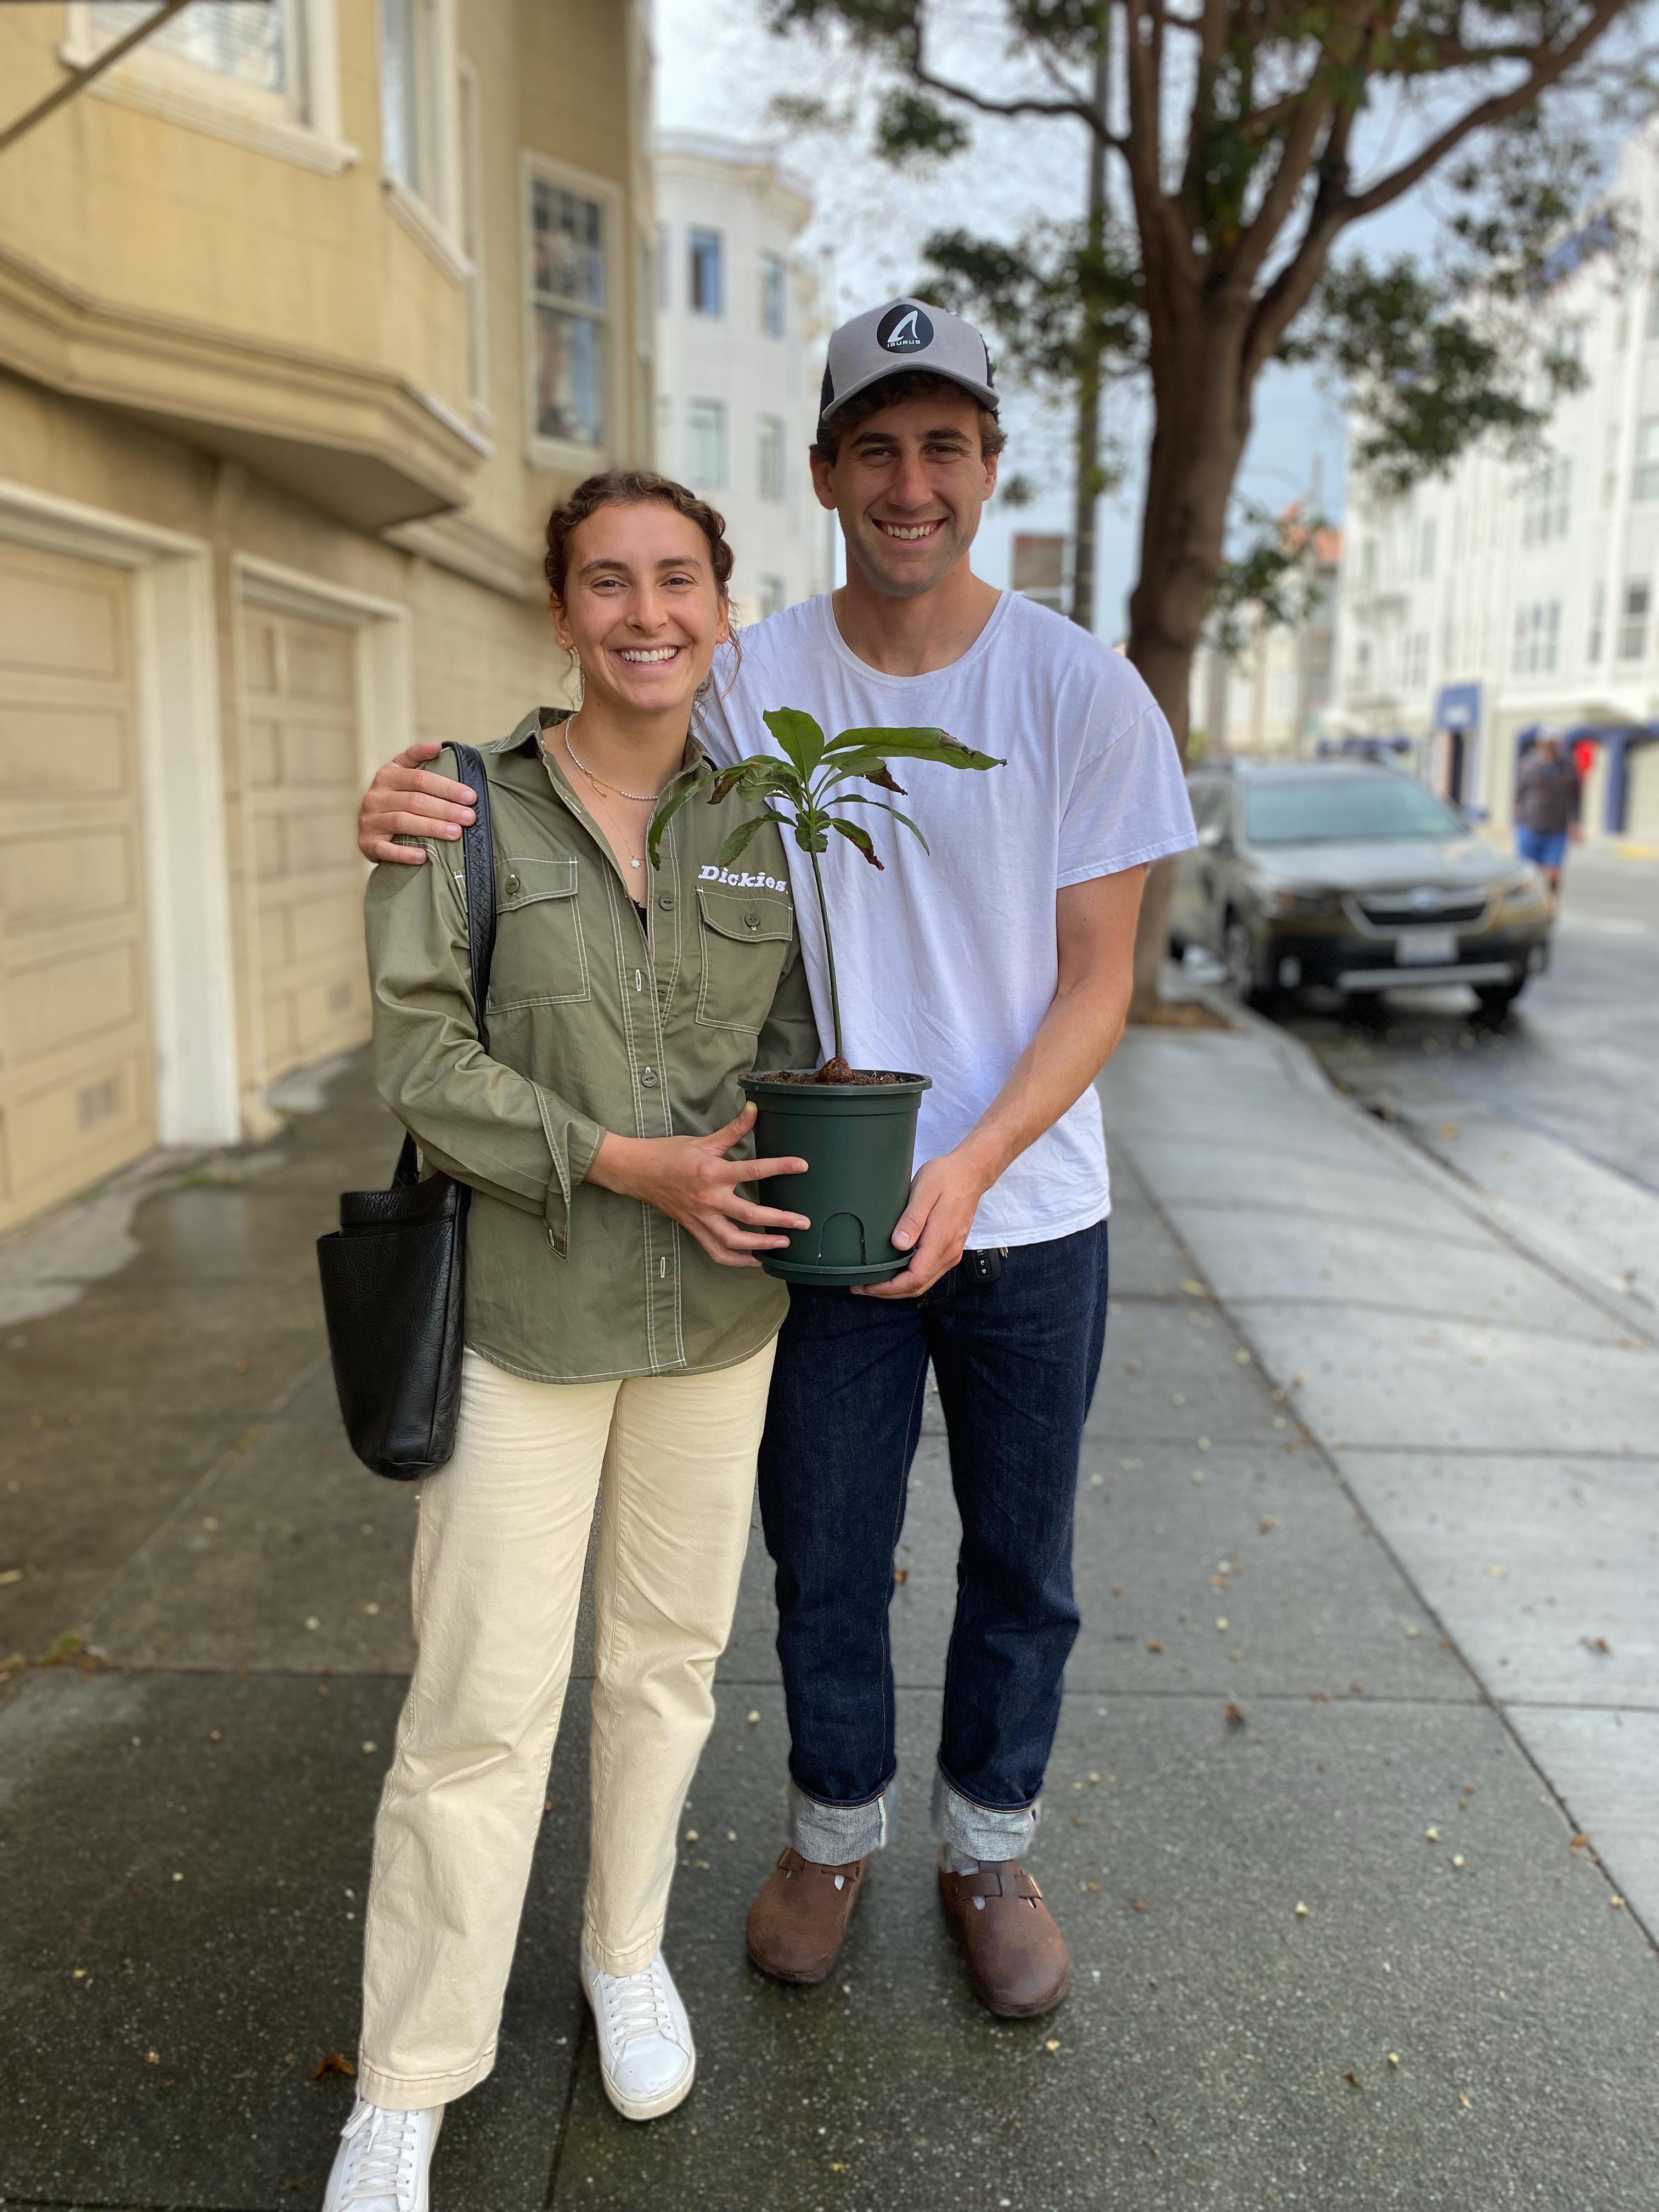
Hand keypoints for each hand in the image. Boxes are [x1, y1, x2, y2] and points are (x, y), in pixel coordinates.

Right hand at [359, 742, 477, 864]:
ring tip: (456, 833)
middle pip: (415, 800)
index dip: (447, 787)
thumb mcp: (402, 774)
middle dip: (446, 809)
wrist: (370, 829)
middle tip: (469, 817)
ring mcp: (369, 820)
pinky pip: (386, 850)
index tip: (470, 796)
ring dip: (432, 827)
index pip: (420, 778)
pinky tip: (424, 856)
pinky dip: (405, 853)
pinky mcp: (367, 843)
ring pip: (403, 821)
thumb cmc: (396, 799)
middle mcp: (375, 796)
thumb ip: (417, 759)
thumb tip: (438, 746)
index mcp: (387, 775)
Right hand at [586, 1106, 808, 1268]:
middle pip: (749, 1215)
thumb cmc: (670, 1153)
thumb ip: (733, 1129)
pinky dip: (736, 1260)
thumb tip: (755, 1108)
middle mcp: (709, 1199)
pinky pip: (716, 1252)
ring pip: (734, 1241)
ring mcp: (701, 1218)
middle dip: (779, 1220)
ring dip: (761, 1245)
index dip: (780, 1167)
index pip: (753, 1170)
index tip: (802, 1166)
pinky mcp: (694, 1229)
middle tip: (803, 1223)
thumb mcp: (704, 1140)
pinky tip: (755, 1261)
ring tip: (783, 1244)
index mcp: (713, 1172)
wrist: (638, 1172)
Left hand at [853, 1147, 990, 1300]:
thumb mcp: (924, 1191)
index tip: (866, 1285)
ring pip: (923, 1283)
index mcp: (941, 1240)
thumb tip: (898, 1244)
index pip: (914, 1278)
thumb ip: (912, 1219)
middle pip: (917, 1286)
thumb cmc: (946, 1178)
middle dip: (888, 1292)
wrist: (970, 1173)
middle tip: (861, 1287)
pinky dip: (908, 1279)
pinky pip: (928, 1273)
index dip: (889, 1288)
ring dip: (897, 1287)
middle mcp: (948, 1252)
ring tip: (872, 1282)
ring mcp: (951, 1252)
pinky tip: (893, 1271)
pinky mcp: (949, 1249)